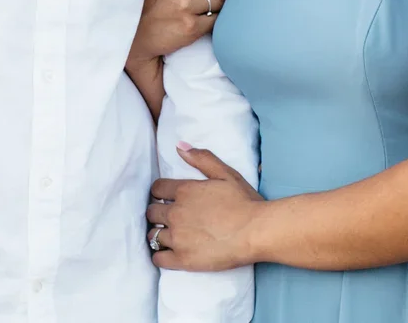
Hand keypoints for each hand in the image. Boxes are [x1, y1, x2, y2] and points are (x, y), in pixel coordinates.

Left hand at [146, 144, 264, 271]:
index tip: (166, 198)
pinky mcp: (182, 260)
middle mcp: (176, 213)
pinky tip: (168, 252)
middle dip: (158, 213)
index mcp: (184, 191)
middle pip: (151, 212)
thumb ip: (201, 158)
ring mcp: (177, 238)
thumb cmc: (243, 201)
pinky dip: (160, 255)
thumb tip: (179, 146)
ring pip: (152, 235)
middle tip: (169, 217)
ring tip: (170, 235)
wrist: (255, 232)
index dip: (160, 192)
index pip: (157, 189)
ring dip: (158, 234)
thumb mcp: (225, 173)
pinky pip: (158, 258)